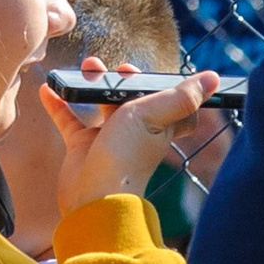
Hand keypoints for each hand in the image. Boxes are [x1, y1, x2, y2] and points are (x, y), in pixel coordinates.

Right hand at [46, 69, 214, 214]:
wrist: (94, 196)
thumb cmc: (127, 156)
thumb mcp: (154, 116)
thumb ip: (181, 96)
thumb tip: (215, 78)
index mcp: (157, 125)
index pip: (170, 104)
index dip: (164, 87)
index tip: (151, 74)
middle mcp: (134, 131)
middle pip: (131, 99)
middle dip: (121, 78)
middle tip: (111, 68)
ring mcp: (107, 138)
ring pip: (100, 104)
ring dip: (91, 84)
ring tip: (84, 67)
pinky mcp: (82, 146)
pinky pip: (69, 119)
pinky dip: (59, 103)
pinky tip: (48, 89)